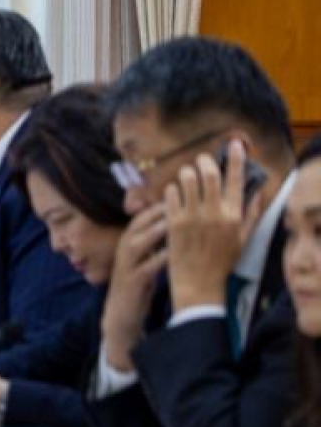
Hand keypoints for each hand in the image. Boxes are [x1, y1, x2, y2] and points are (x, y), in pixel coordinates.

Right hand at [102, 205, 170, 370]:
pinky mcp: (131, 281)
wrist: (121, 313)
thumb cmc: (138, 283)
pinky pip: (147, 266)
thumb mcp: (143, 257)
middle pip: (140, 223)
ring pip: (141, 241)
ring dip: (158, 230)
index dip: (161, 203)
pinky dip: (161, 258)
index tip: (182, 194)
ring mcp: (126, 264)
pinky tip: (178, 254)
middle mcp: (124, 248)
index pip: (142, 215)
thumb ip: (154, 241)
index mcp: (128, 240)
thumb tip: (174, 221)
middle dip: (160, 211)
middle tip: (183, 201)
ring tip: (179, 221)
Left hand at [162, 142, 248, 311]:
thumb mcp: (243, 239)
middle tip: (202, 161)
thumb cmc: (222, 262)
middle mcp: (213, 213)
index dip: (235, 158)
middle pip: (208, 173)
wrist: (198, 283)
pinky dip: (173, 189)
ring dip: (187, 173)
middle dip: (205, 161)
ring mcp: (191, 217)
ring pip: (186, 179)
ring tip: (187, 177)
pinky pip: (170, 193)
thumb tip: (257, 193)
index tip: (234, 143)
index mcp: (233, 215)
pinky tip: (176, 193)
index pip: (236, 179)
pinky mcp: (172, 222)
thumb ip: (250, 214)